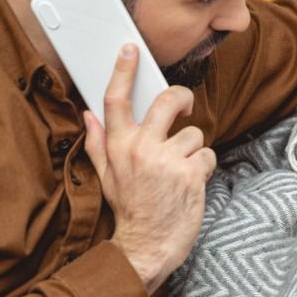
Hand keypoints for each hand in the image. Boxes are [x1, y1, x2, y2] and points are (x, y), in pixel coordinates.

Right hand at [84, 43, 215, 292]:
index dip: (123, 71)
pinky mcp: (191, 174)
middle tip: (183, 106)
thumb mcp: (106, 177)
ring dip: (192, 150)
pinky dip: (203, 167)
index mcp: (118, 146)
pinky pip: (207, 154)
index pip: (116, 100)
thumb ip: (99, 143)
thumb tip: (89, 115)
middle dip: (181, 98)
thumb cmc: (129, 210)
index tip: (130, 50)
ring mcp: (167, 161)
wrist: (146, 247)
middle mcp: (141, 149)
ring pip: (193, 133)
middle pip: (166, 101)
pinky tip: (191, 182)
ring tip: (180, 170)